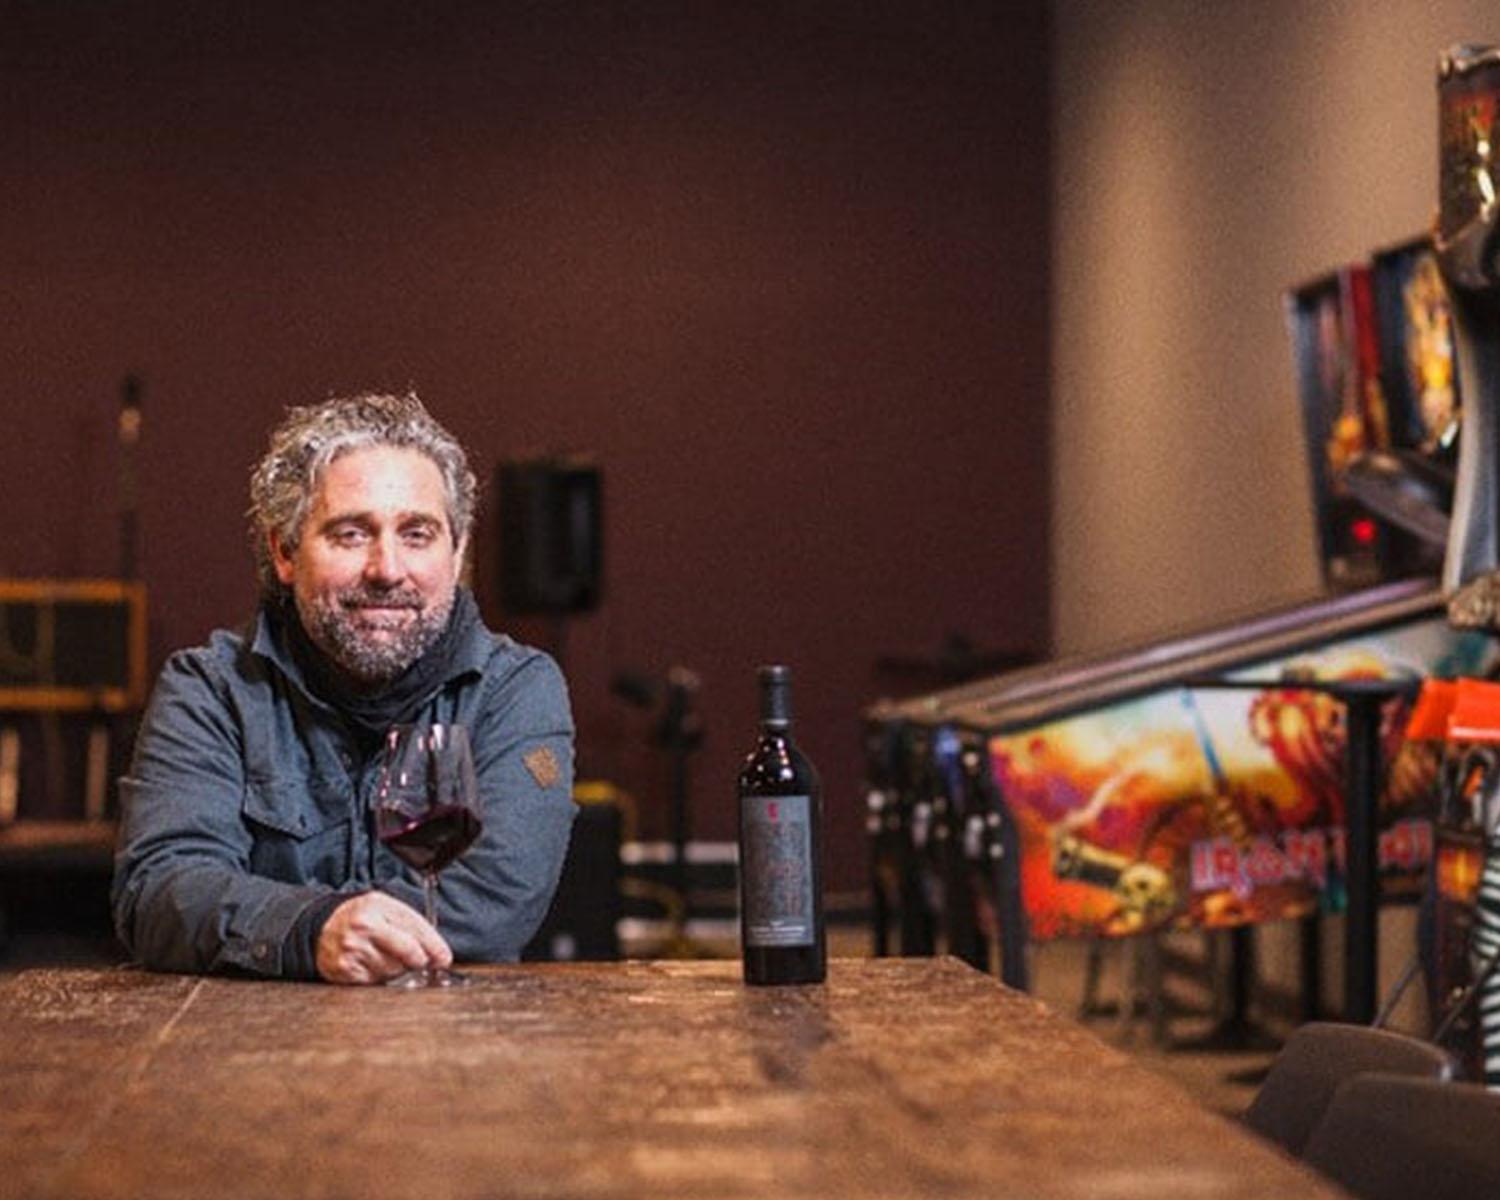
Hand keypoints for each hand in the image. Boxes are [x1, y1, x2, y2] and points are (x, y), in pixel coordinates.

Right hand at [316, 891, 452, 984]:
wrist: (321, 927)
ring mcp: (353, 950)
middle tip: (420, 961)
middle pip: (408, 953)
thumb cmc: (359, 917)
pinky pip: (376, 981)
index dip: (435, 947)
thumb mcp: (385, 907)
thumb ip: (410, 923)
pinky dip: (380, 977)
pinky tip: (373, 965)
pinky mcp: (345, 970)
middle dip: (419, 960)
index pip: (416, 929)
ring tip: (386, 956)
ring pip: (394, 970)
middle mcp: (364, 927)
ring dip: (397, 969)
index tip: (444, 958)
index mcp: (378, 907)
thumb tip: (437, 951)